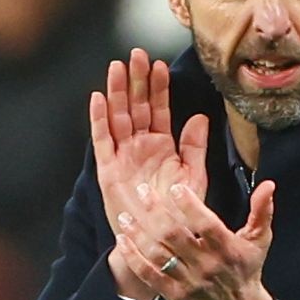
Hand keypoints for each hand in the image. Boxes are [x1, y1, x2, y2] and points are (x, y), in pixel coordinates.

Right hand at [90, 49, 208, 299]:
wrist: (161, 246)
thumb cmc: (180, 215)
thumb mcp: (193, 178)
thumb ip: (195, 148)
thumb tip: (200, 117)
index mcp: (160, 147)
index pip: (158, 110)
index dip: (158, 88)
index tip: (159, 64)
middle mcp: (139, 148)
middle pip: (136, 107)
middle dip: (136, 80)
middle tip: (135, 53)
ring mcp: (122, 158)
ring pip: (118, 118)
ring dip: (117, 93)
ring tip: (118, 67)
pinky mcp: (108, 172)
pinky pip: (102, 142)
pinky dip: (99, 120)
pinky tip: (99, 98)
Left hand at [113, 178, 276, 299]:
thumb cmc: (247, 269)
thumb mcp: (260, 240)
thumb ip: (262, 211)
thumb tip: (268, 185)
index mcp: (228, 249)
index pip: (205, 224)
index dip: (188, 205)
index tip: (174, 187)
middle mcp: (207, 266)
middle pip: (175, 235)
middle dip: (156, 211)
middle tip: (143, 191)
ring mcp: (188, 282)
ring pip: (158, 254)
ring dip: (138, 233)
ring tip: (125, 215)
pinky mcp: (174, 295)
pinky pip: (149, 275)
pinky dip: (133, 257)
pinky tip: (123, 240)